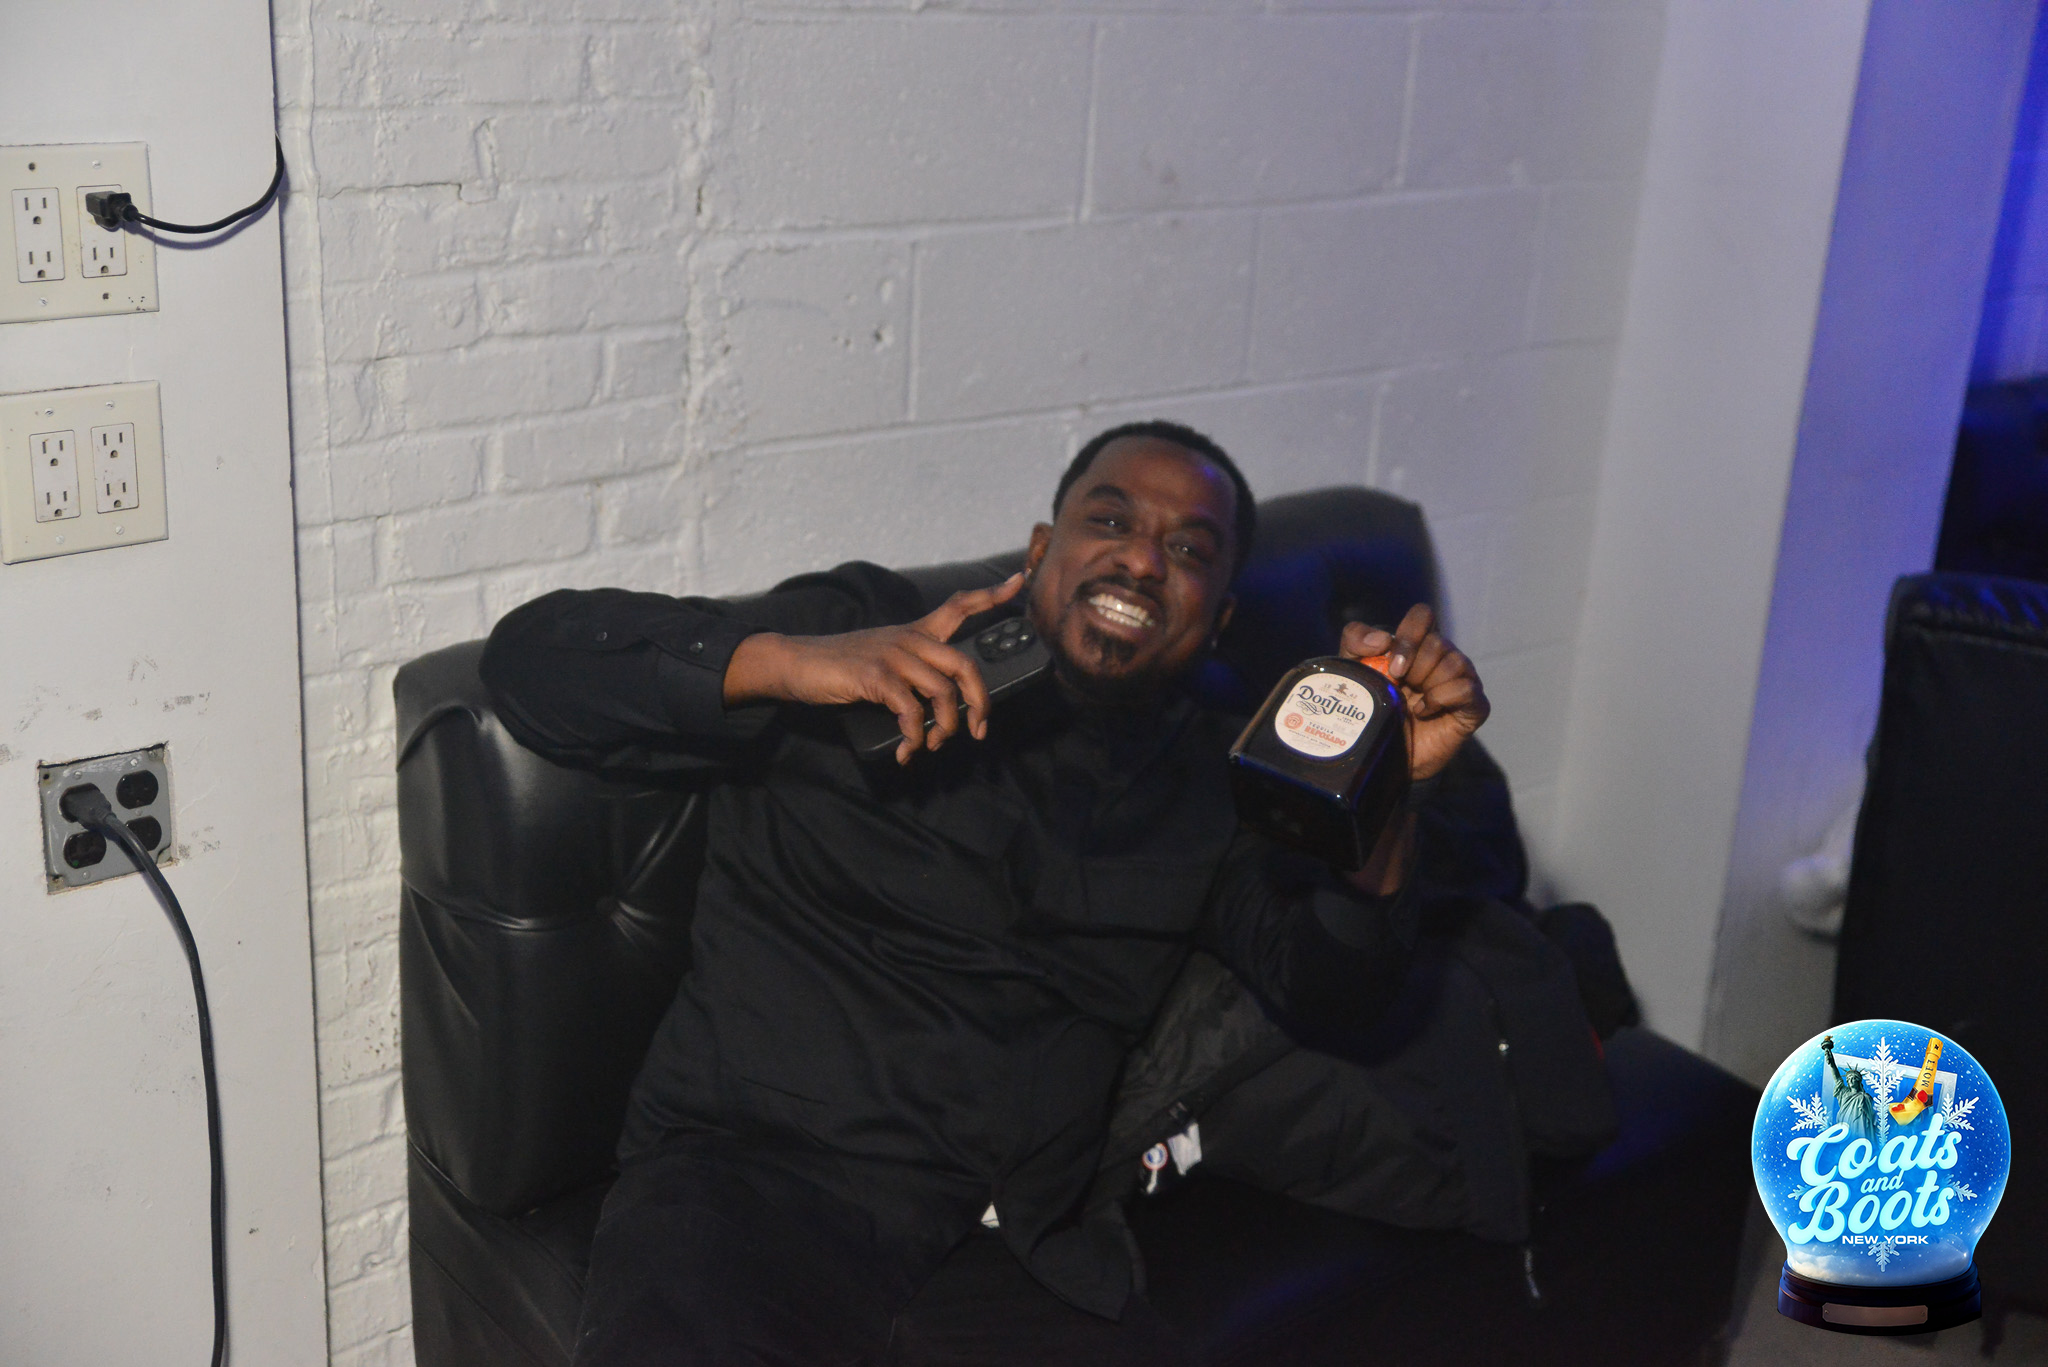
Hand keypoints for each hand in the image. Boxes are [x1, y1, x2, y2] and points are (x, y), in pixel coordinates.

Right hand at [725, 572, 1026, 764]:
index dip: (990, 595)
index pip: (958, 606)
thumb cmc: (840, 667)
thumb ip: (911, 674)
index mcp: (914, 632)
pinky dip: (914, 737)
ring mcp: (893, 656)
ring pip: (943, 692)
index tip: (1018, 580)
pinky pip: (911, 710)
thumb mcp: (882, 660)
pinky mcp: (875, 676)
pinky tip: (907, 750)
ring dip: (944, 727)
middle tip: (978, 730)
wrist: (796, 663)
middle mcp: (909, 639)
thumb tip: (936, 711)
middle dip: (980, 702)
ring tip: (932, 745)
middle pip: (964, 664)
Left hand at [1341, 603, 1488, 782]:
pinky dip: (1441, 699)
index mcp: (1418, 645)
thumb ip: (1355, 641)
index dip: (1409, 636)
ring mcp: (1463, 679)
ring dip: (1428, 684)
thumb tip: (1382, 639)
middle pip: (1437, 643)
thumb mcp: (1355, 671)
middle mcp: (1444, 657)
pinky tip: (1425, 712)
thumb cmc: (1374, 709)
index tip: (1393, 666)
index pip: (1423, 616)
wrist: (1385, 754)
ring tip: (1412, 704)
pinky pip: (1466, 688)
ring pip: (1454, 662)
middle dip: (1413, 669)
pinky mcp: (1475, 705)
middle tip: (1402, 689)